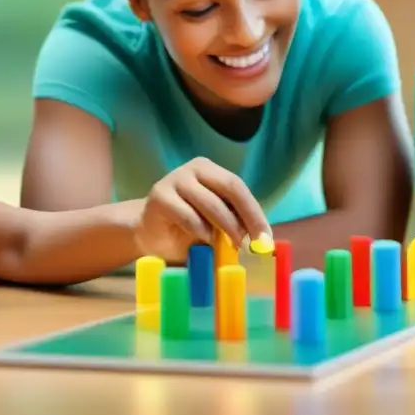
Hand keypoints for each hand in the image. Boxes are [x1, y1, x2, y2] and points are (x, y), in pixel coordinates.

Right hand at [136, 157, 270, 259]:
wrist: (149, 234)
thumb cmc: (187, 229)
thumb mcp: (216, 224)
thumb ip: (234, 223)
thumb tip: (263, 239)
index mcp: (210, 170)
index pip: (238, 186)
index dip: (254, 212)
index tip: (266, 237)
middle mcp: (194, 169)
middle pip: (230, 187)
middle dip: (246, 216)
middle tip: (254, 243)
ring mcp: (175, 179)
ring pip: (210, 202)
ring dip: (225, 227)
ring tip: (232, 245)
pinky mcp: (159, 196)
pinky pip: (187, 215)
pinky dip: (200, 231)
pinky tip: (204, 240)